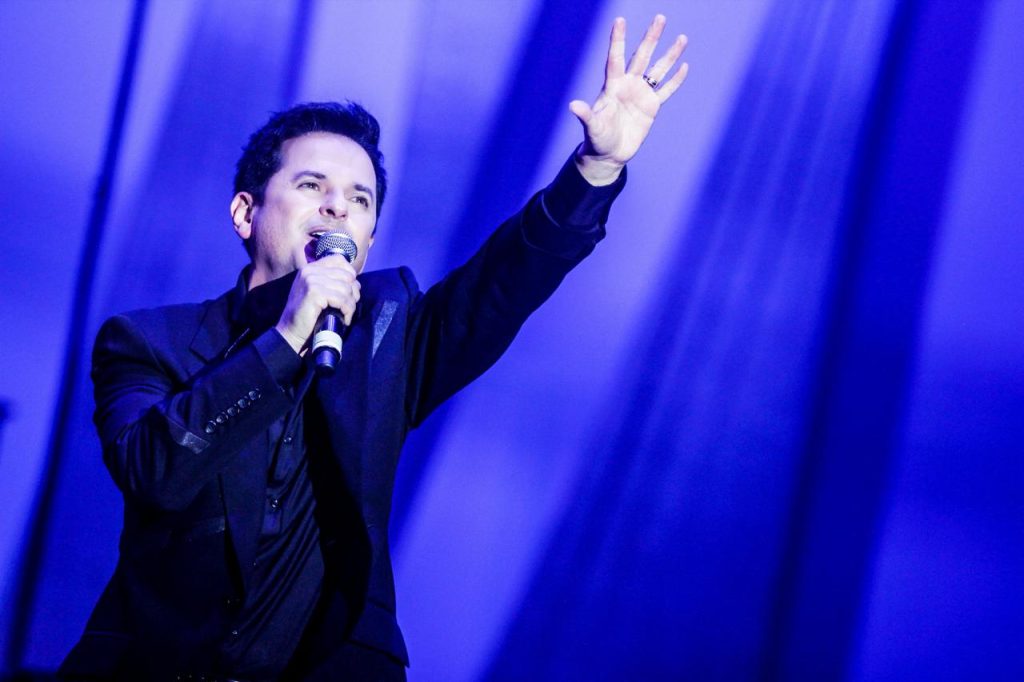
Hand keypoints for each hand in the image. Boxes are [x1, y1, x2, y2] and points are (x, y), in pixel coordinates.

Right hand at [275, 256, 360, 353]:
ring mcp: (311, 280)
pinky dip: (347, 311)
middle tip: (348, 307)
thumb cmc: (308, 315)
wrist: (290, 332)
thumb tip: (356, 282)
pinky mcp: (314, 293)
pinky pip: (341, 299)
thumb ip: (332, 282)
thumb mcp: (318, 292)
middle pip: (347, 275)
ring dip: (351, 305)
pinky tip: (344, 319)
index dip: (350, 275)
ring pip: (346, 288)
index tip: (349, 292)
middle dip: (353, 293)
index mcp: (311, 268)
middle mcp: (310, 271)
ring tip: (346, 315)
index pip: (339, 260)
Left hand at [570, 14, 688, 184]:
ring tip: (682, 38)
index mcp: (612, 86)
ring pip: (658, 69)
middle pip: (641, 56)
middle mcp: (628, 85)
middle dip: (651, 38)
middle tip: (660, 18)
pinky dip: (676, 80)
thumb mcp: (592, 127)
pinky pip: (666, 90)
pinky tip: (684, 66)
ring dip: (670, 55)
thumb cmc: (597, 139)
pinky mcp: (652, 107)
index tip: (620, 20)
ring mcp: (641, 94)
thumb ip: (586, 115)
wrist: (609, 154)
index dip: (618, 40)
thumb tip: (573, 105)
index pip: (616, 58)